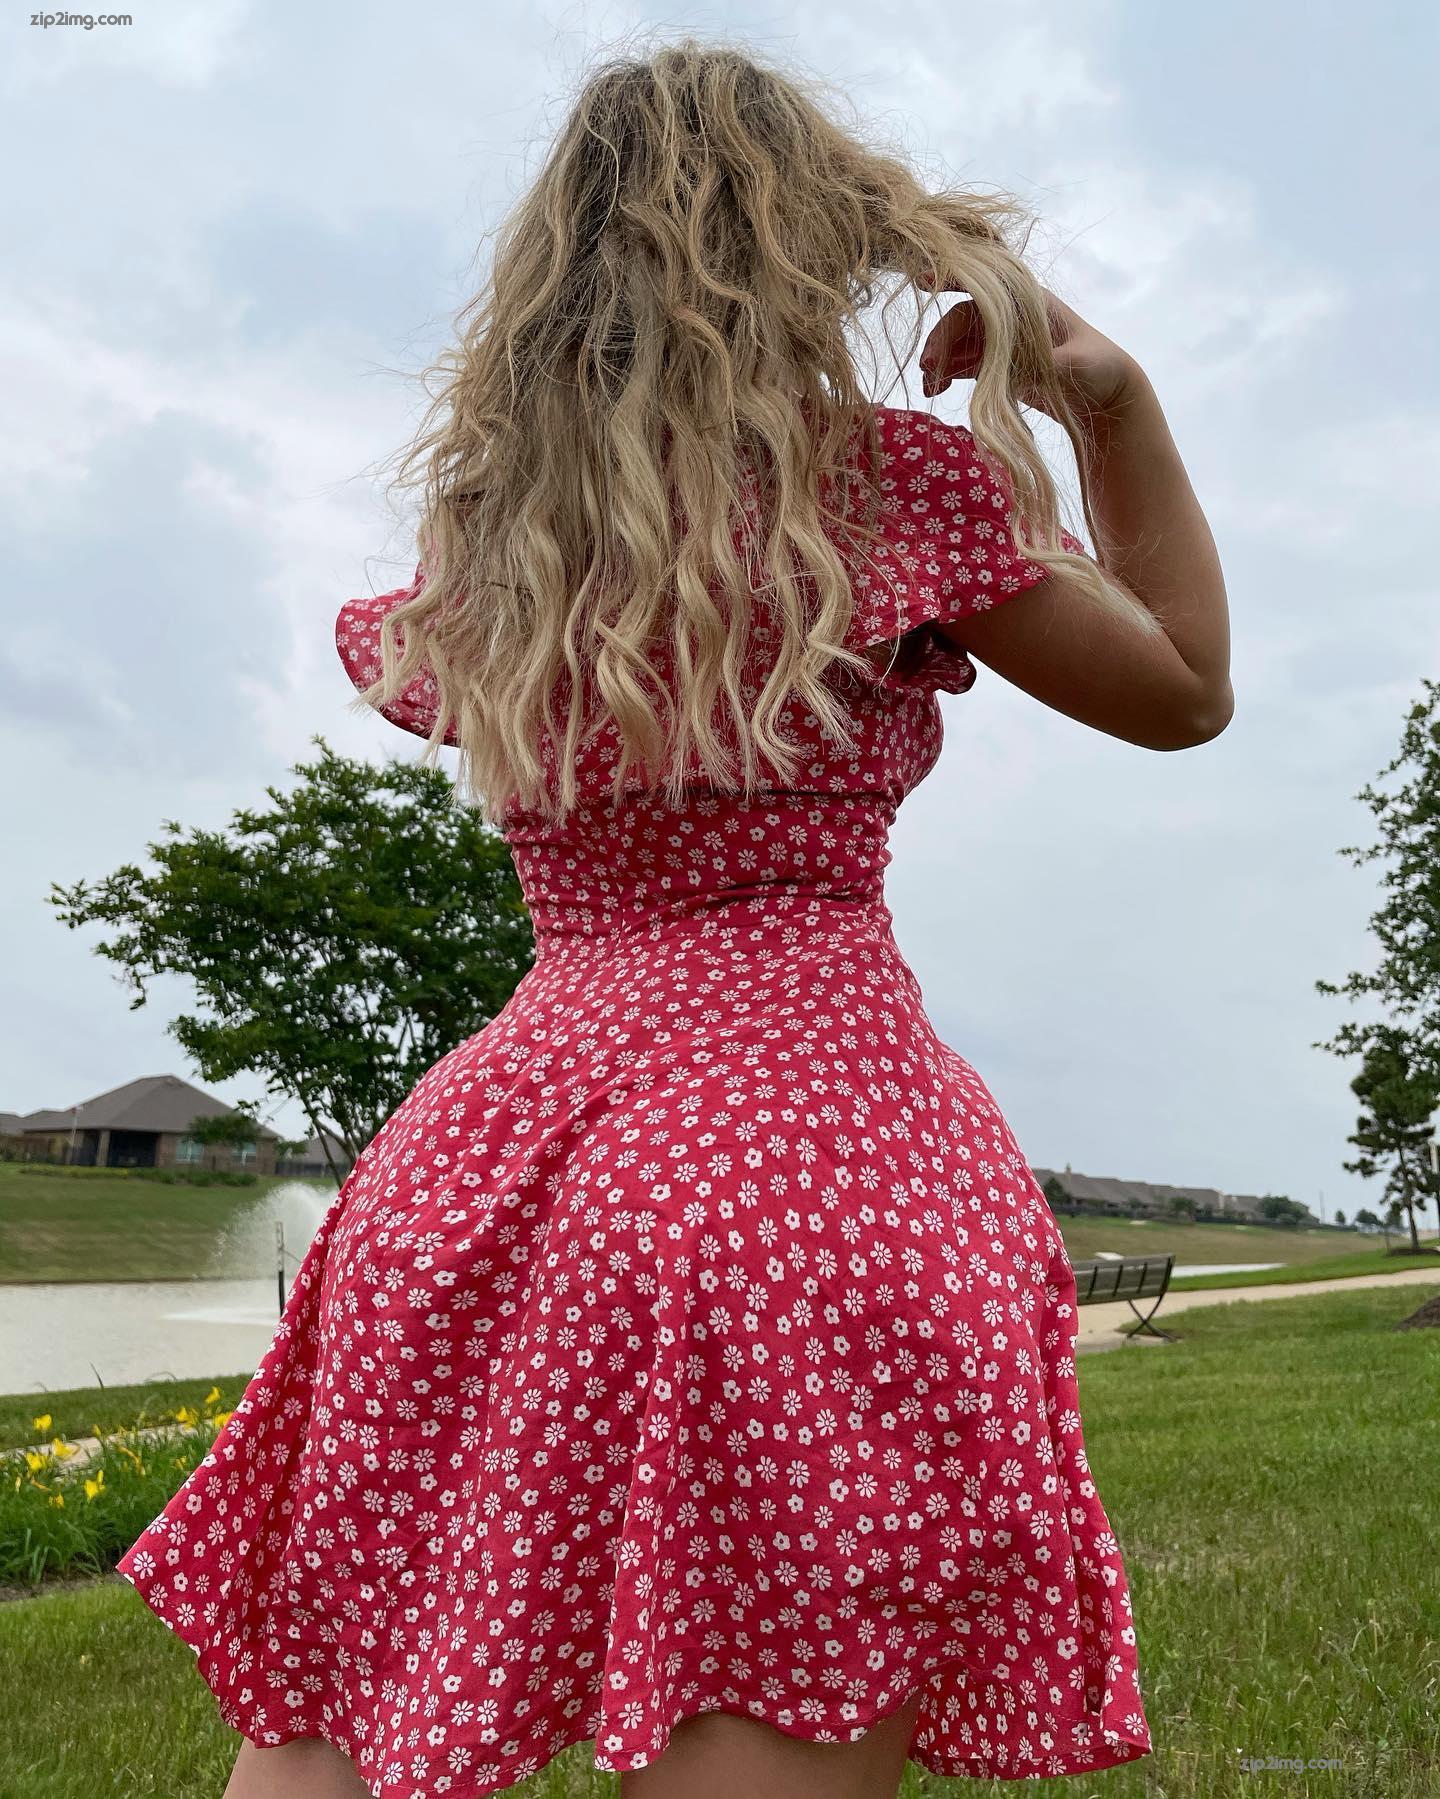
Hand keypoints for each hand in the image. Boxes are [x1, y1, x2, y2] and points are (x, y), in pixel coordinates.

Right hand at [918, 283, 1146, 424]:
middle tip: (928, 366)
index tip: (924, 281)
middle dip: (942, 339)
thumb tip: (1012, 367)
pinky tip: (935, 388)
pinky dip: (947, 375)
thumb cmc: (1099, 367)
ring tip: (929, 385)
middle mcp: (1010, 316)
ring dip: (940, 360)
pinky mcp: (998, 367)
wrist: (1107, 394)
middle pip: (964, 319)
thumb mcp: (1077, 364)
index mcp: (1028, 301)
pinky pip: (964, 366)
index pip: (986, 285)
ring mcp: (1002, 342)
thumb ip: (1045, 362)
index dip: (954, 280)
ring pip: (959, 343)